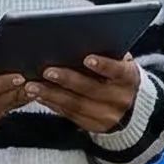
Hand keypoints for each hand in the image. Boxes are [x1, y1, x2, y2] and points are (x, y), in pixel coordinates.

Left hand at [28, 55, 143, 133]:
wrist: (131, 105)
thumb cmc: (117, 73)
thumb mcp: (120, 62)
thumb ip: (106, 52)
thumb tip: (78, 37)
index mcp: (129, 78)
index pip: (118, 71)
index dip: (104, 65)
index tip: (87, 58)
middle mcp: (121, 99)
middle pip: (91, 89)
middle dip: (67, 79)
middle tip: (47, 70)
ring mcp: (107, 116)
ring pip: (76, 105)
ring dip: (52, 94)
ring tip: (33, 85)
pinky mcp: (93, 125)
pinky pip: (70, 114)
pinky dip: (52, 104)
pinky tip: (38, 95)